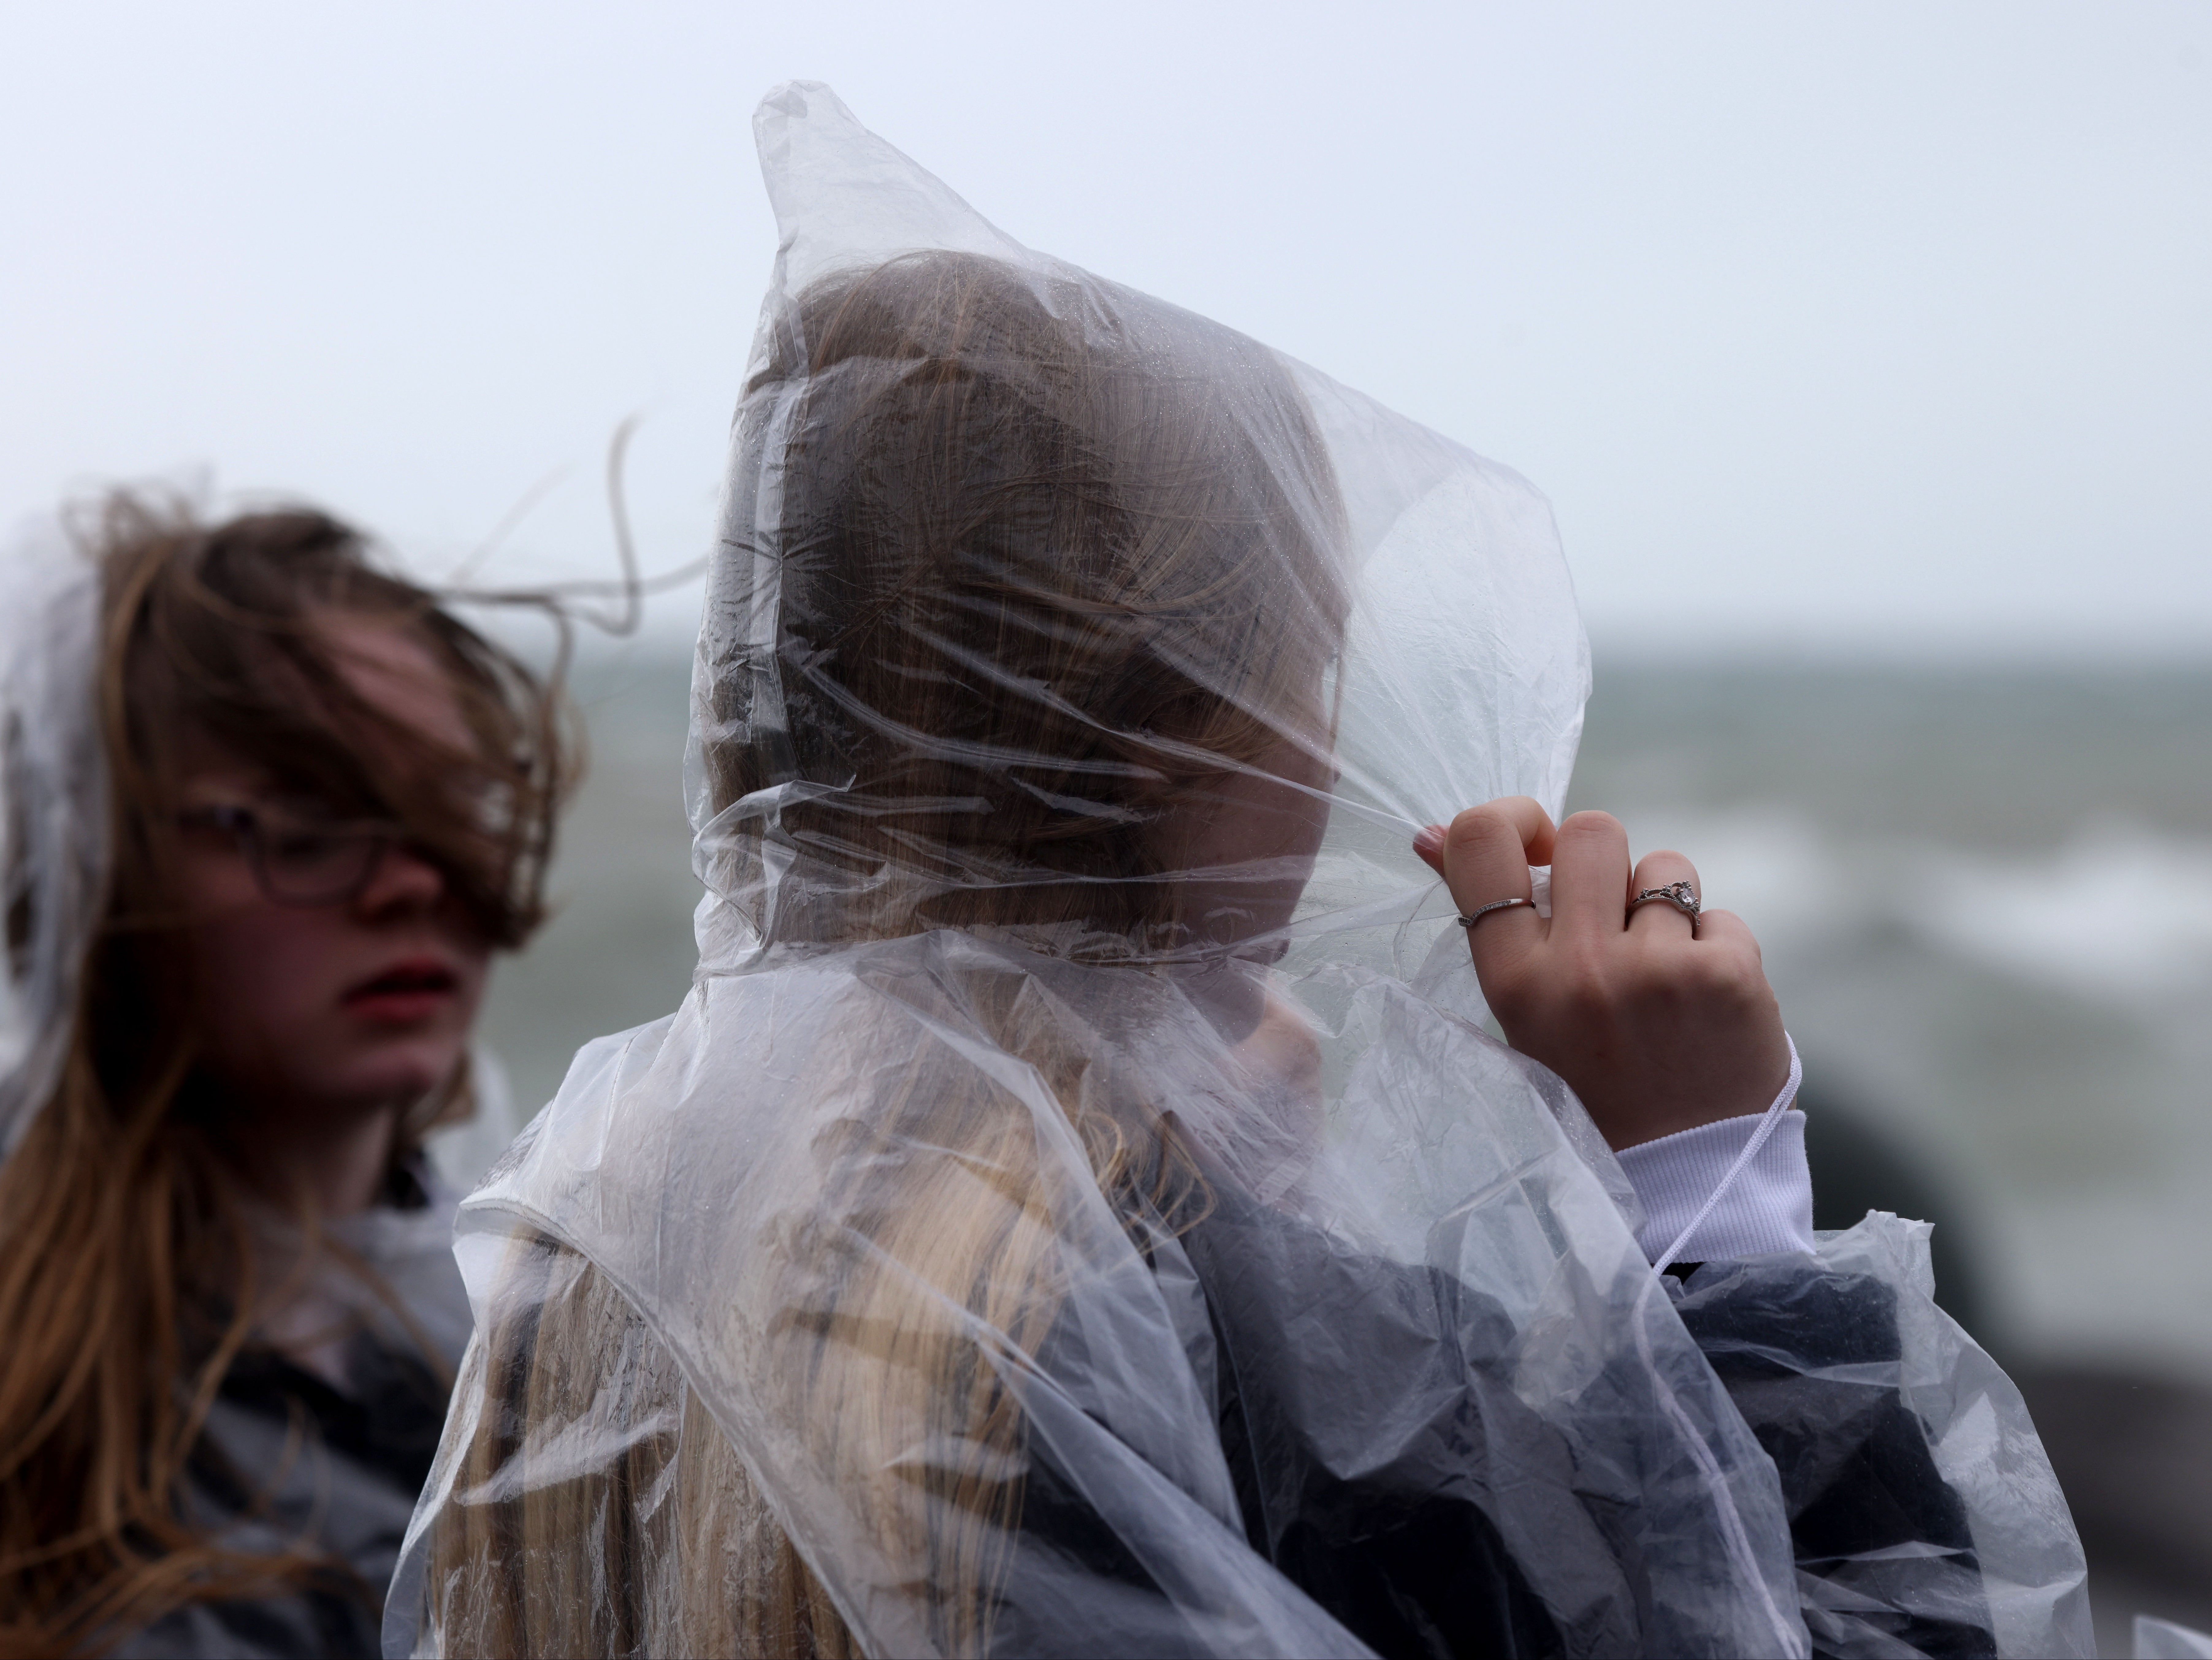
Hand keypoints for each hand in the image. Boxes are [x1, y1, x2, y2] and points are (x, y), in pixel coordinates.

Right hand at [1413, 798, 1789, 1150]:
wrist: (1685, 1181)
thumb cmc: (1593, 1091)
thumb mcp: (1521, 1010)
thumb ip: (1490, 920)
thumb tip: (1429, 831)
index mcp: (1515, 981)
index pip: (1483, 842)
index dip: (1513, 818)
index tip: (1534, 842)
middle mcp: (1582, 968)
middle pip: (1590, 830)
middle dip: (1603, 863)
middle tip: (1610, 918)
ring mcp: (1659, 970)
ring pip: (1664, 866)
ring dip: (1664, 908)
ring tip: (1661, 975)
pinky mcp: (1729, 975)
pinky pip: (1719, 916)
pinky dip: (1714, 951)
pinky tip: (1703, 1005)